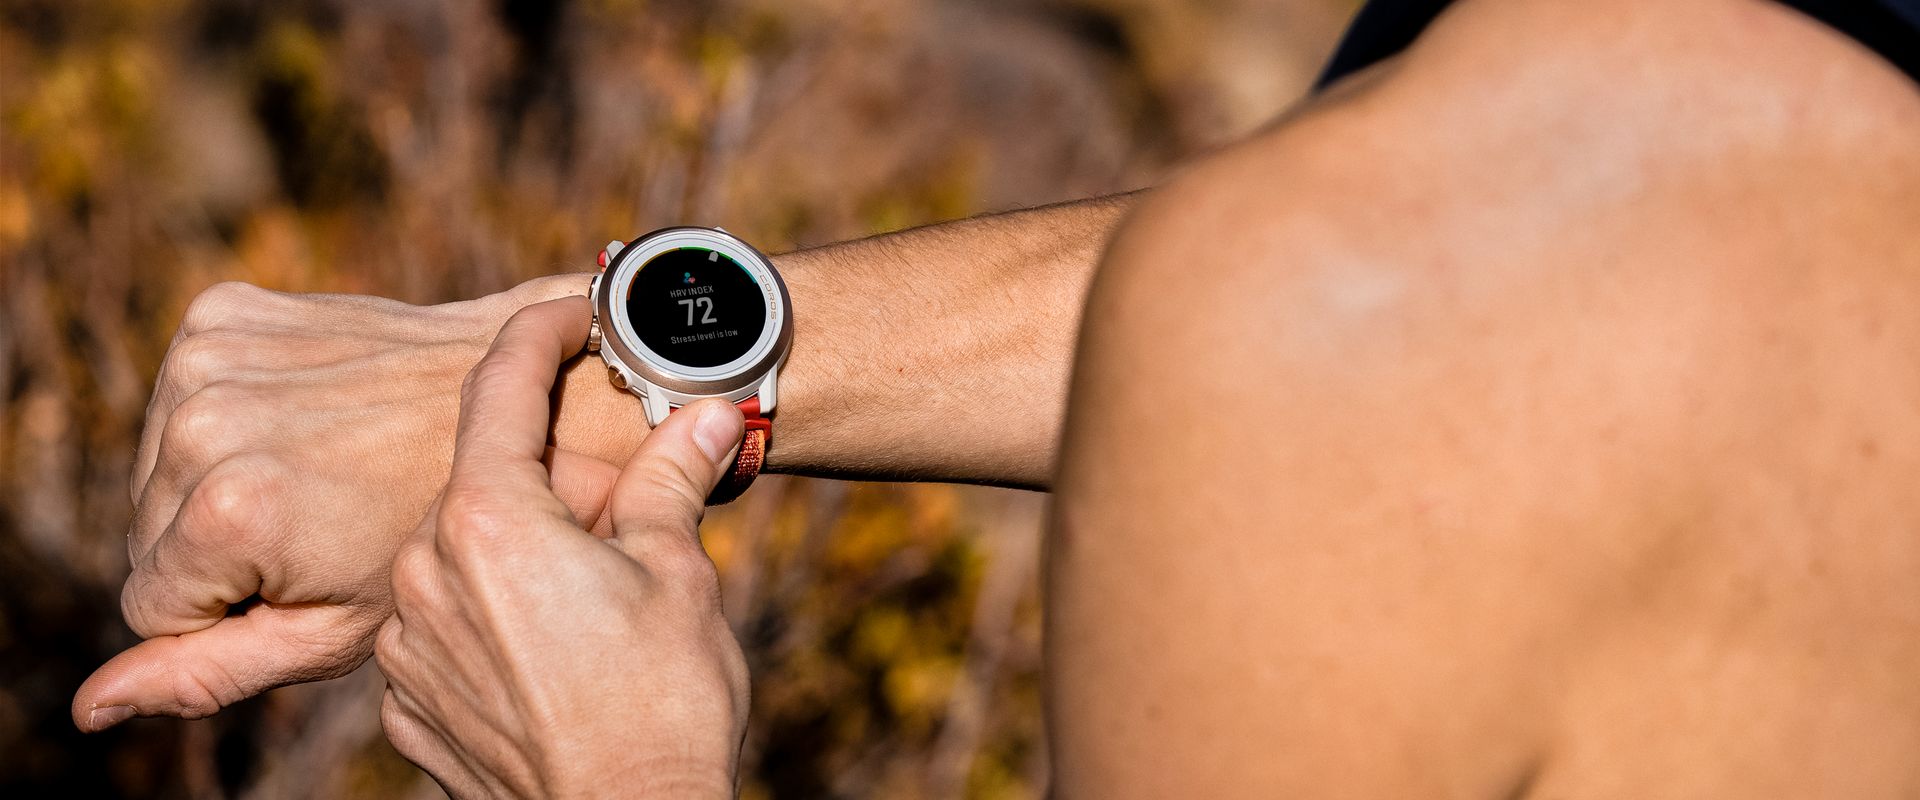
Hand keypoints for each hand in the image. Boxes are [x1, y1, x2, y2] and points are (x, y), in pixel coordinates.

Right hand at [73, 276, 646, 730]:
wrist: (513, 391)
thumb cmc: (442, 525)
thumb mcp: (339, 627)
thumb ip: (211, 672)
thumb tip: (91, 707)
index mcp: (229, 508)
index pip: (151, 608)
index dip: (231, 608)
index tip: (311, 574)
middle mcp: (201, 423)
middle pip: (147, 534)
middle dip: (223, 547)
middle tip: (329, 521)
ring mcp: (206, 355)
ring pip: (158, 471)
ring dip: (223, 480)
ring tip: (326, 471)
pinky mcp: (220, 312)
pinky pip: (179, 402)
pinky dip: (231, 418)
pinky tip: (312, 420)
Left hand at [376, 298, 748, 798]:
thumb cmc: (662, 704)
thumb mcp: (679, 572)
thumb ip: (672, 479)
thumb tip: (707, 414)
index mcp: (488, 520)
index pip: (501, 386)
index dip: (541, 333)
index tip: (575, 314)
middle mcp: (422, 570)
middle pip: (483, 479)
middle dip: (550, 474)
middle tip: (623, 493)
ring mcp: (406, 644)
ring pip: (459, 554)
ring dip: (519, 550)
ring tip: (595, 590)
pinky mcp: (407, 703)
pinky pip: (445, 628)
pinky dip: (492, 618)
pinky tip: (554, 647)